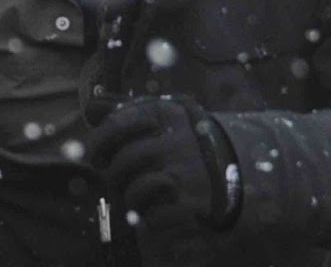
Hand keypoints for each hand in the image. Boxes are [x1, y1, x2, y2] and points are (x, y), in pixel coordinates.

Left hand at [86, 95, 237, 233]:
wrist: (238, 165)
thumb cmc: (185, 141)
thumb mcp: (163, 116)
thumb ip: (128, 111)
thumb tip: (92, 110)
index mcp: (165, 115)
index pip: (117, 123)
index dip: (99, 143)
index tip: (98, 157)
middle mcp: (175, 142)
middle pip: (124, 160)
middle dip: (114, 175)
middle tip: (117, 182)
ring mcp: (185, 173)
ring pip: (135, 190)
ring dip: (130, 199)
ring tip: (136, 198)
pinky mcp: (192, 203)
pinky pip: (154, 217)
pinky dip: (148, 221)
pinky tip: (154, 214)